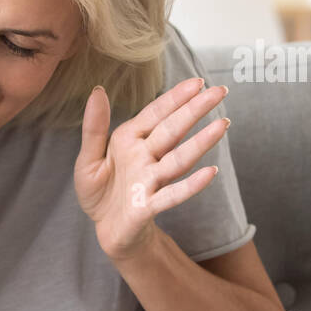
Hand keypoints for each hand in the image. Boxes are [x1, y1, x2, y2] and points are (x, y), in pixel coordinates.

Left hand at [74, 77, 229, 262]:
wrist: (104, 228)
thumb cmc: (100, 191)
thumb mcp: (88, 158)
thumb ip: (94, 127)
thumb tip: (97, 90)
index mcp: (129, 141)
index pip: (156, 114)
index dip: (175, 97)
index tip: (198, 81)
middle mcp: (144, 158)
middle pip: (172, 131)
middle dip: (195, 110)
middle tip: (221, 92)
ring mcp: (149, 181)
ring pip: (178, 160)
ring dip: (200, 143)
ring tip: (222, 125)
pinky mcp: (148, 206)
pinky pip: (172, 195)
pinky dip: (190, 185)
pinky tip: (210, 173)